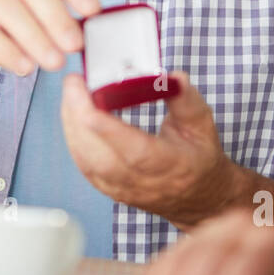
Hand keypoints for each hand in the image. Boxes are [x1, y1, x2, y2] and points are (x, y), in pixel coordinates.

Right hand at [0, 0, 100, 80]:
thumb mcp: (17, 26)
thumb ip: (45, 25)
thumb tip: (84, 38)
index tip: (94, 12)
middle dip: (57, 15)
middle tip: (74, 46)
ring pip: (6, 6)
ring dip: (34, 36)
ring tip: (52, 64)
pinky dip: (4, 48)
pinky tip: (22, 67)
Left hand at [60, 70, 237, 227]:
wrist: (198, 197)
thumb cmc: (199, 158)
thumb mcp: (202, 125)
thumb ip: (186, 100)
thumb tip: (172, 77)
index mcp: (171, 166)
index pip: (135, 153)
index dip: (109, 130)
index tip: (90, 104)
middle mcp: (144, 183)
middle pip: (101, 158)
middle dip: (79, 118)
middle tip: (73, 84)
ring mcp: (123, 189)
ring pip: (86, 161)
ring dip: (72, 125)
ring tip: (71, 93)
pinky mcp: (108, 189)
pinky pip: (83, 164)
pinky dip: (73, 137)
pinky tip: (71, 113)